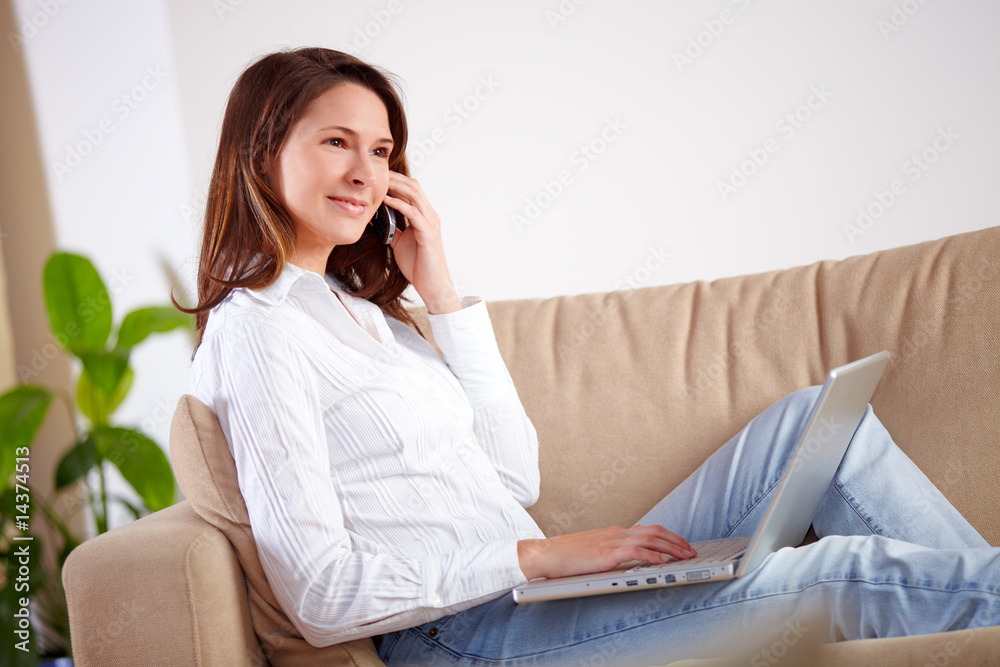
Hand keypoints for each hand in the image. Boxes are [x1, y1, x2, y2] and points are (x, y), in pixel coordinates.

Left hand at [383, 172, 461, 313]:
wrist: (432, 285)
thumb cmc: (418, 265)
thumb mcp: (400, 242)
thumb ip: (391, 228)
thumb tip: (374, 218)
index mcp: (424, 216)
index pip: (411, 189)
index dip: (395, 179)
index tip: (377, 175)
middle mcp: (430, 215)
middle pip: (413, 186)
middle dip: (394, 177)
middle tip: (375, 172)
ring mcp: (430, 223)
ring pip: (414, 194)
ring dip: (396, 185)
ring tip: (379, 181)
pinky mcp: (428, 233)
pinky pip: (413, 213)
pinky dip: (399, 204)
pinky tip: (385, 200)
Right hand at [517, 524, 697, 580]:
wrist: (544, 554)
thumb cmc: (564, 557)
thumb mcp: (593, 552)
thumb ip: (611, 553)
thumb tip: (628, 561)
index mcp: (613, 533)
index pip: (647, 530)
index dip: (668, 537)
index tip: (681, 546)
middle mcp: (616, 533)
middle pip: (654, 532)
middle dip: (677, 541)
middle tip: (692, 551)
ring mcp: (611, 541)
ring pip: (650, 539)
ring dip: (672, 548)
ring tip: (686, 556)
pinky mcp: (606, 553)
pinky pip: (635, 552)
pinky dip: (652, 556)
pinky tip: (664, 563)